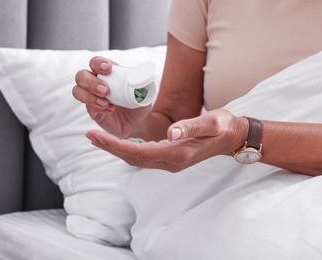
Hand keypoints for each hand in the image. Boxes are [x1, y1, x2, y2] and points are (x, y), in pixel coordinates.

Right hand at [73, 56, 150, 137]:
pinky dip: (97, 107)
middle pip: (81, 75)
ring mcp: (92, 96)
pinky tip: (110, 110)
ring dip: (90, 95)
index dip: (98, 63)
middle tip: (106, 91)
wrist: (138, 123)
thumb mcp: (145, 92)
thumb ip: (142, 84)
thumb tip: (142, 77)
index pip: (96, 62)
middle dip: (91, 82)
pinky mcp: (92, 110)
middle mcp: (96, 82)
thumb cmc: (140, 104)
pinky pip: (87, 106)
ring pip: (77, 90)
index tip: (108, 69)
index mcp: (109, 73)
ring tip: (106, 103)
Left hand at [86, 109, 248, 171]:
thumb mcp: (211, 122)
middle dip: (109, 148)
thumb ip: (191, 127)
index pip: (138, 152)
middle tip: (89, 136)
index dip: (114, 145)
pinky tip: (118, 141)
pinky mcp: (170, 157)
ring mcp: (170, 162)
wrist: (232, 137)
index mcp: (177, 153)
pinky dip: (127, 149)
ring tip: (98, 138)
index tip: (95, 136)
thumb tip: (170, 133)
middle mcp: (170, 162)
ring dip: (116, 149)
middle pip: (132, 158)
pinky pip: (143, 156)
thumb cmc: (222, 127)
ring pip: (136, 159)